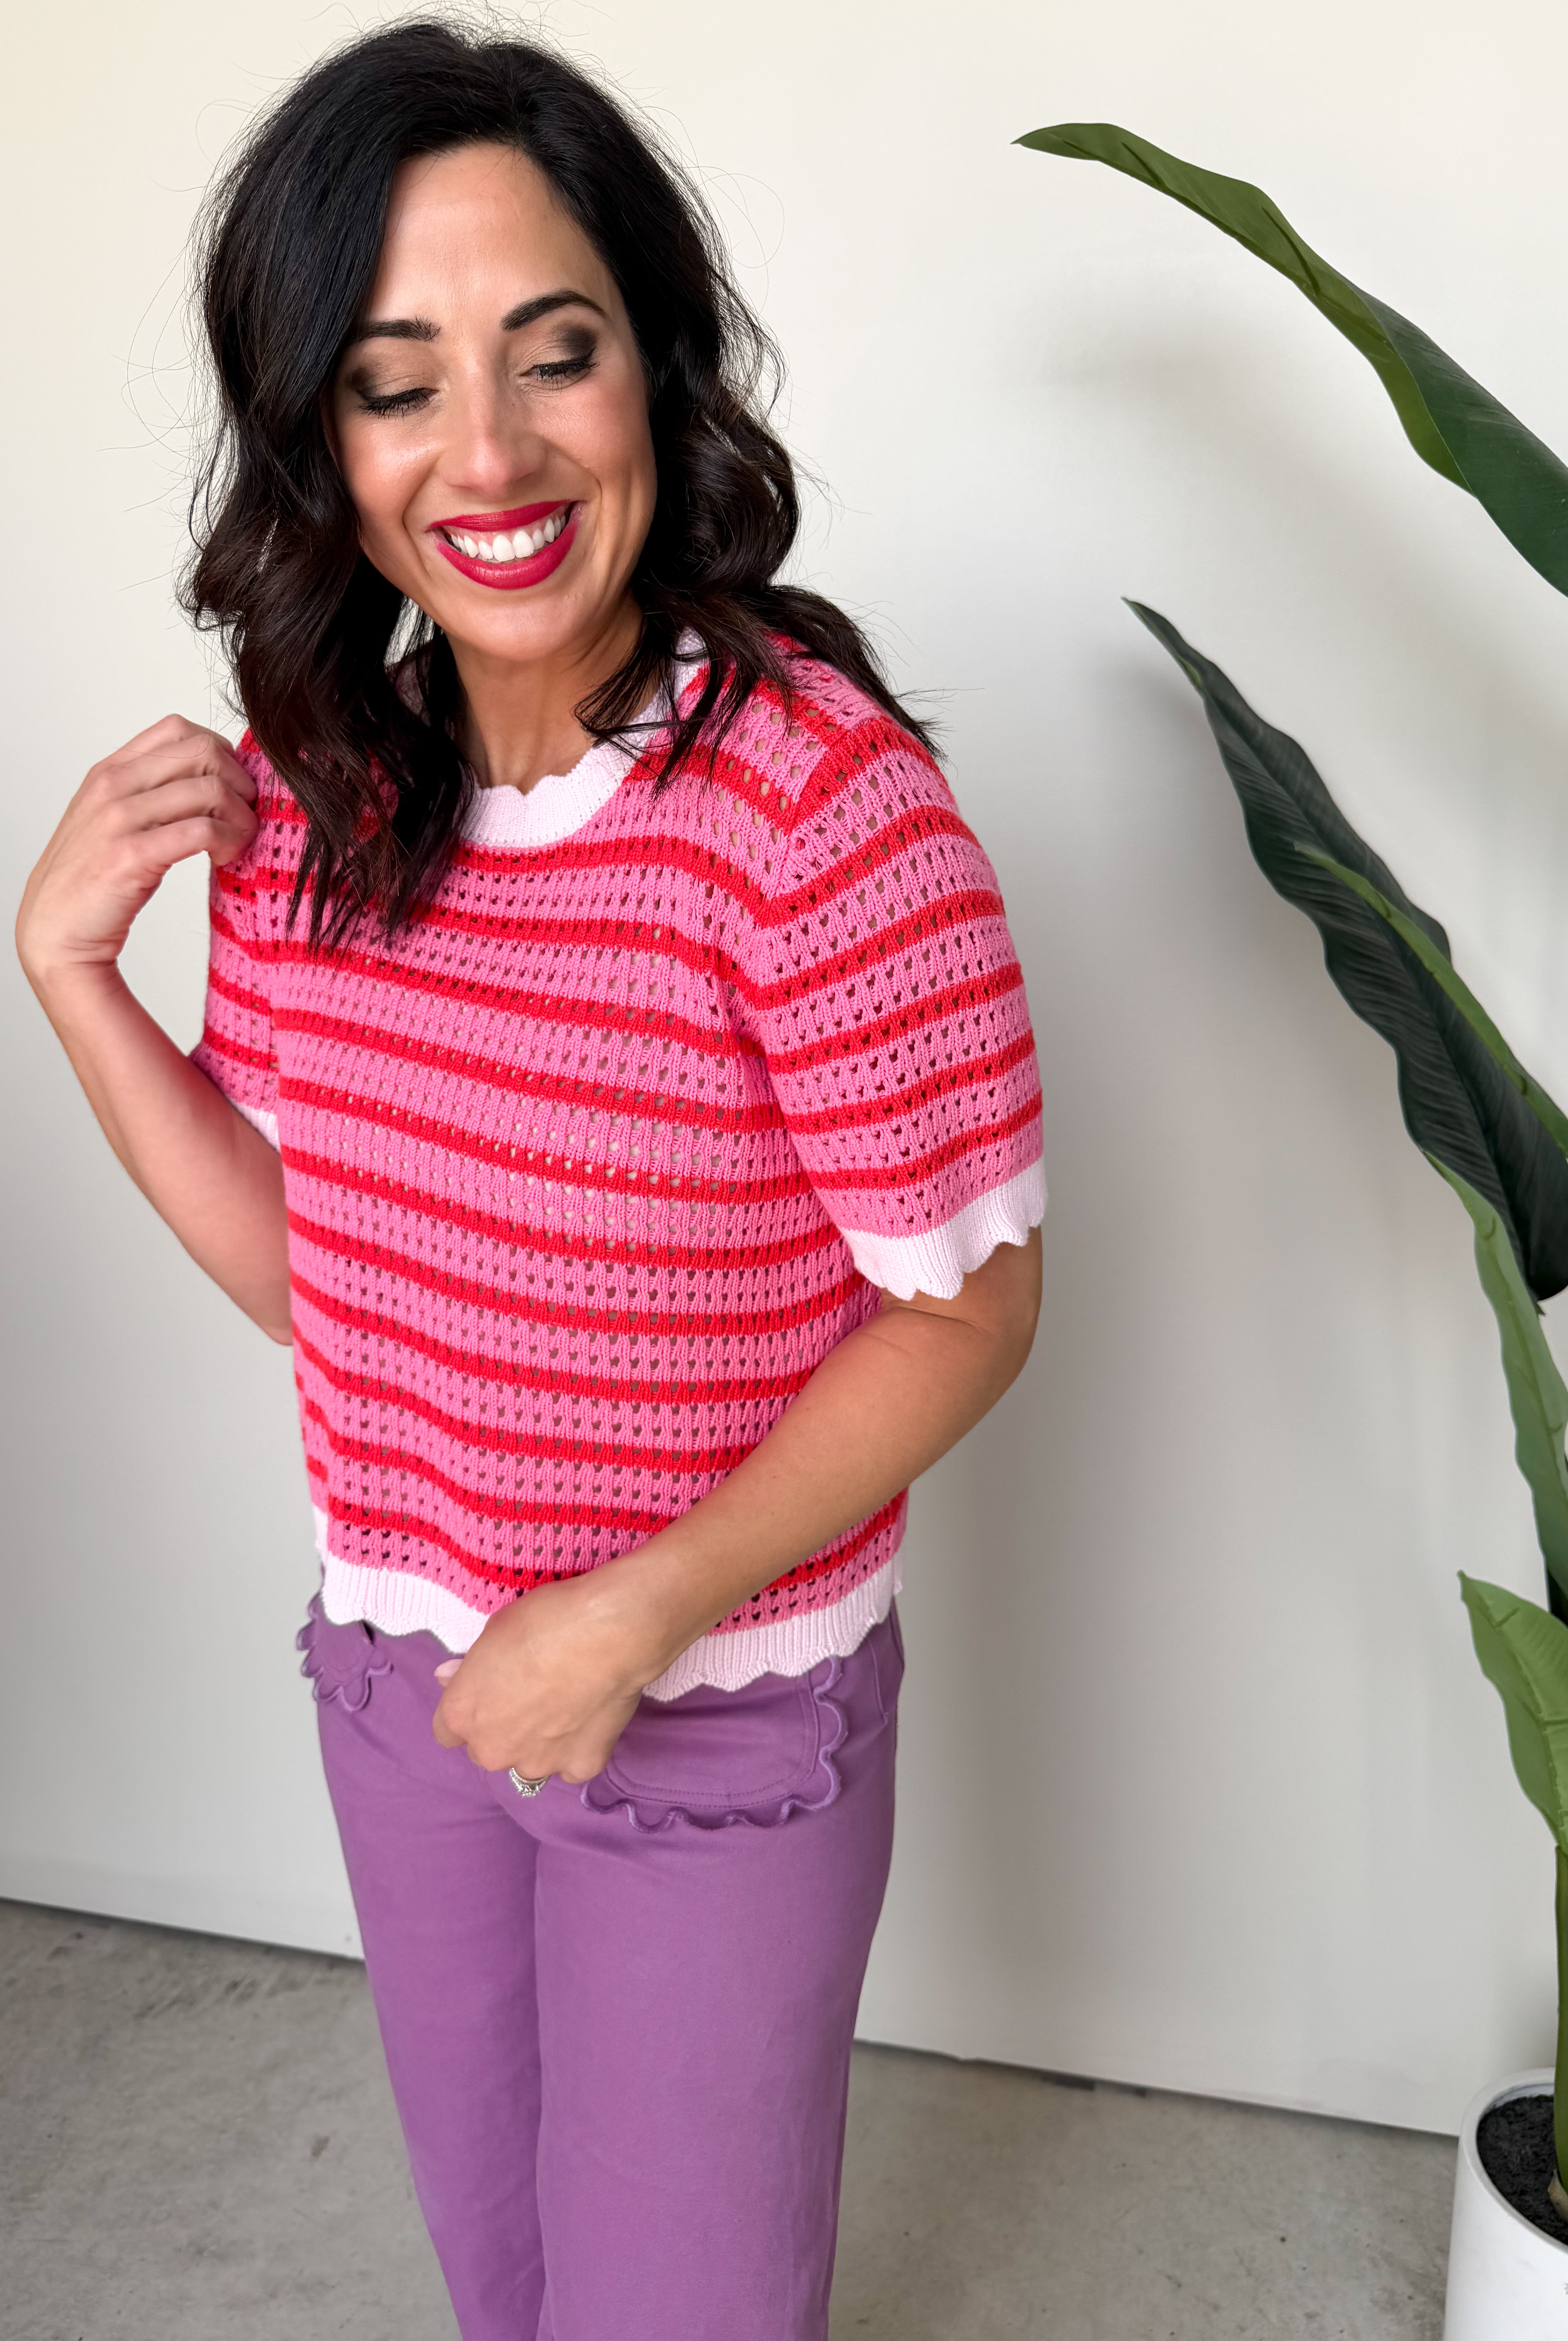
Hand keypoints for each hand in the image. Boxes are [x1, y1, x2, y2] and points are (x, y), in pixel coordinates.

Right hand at [17, 715, 257, 988]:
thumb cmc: (93, 877)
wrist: (56, 929)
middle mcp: (113, 785)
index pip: (179, 729)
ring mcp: (119, 818)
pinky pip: (202, 830)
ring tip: (238, 842)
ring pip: (210, 789)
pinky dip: (228, 841)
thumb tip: (213, 779)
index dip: (220, 753)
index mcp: (110, 770)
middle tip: (245, 815)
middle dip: (239, 783)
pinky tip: (225, 858)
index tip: (232, 788)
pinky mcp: (131, 855)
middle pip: (203, 752)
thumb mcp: (116, 819)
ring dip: (240, 817)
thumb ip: (152, 792)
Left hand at [431, 1572, 665, 1782]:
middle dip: (503, 1730)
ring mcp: (538, 1763)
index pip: (447, 1731)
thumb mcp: (493, 1631)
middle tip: (533, 1696)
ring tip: (567, 1707)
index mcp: (463, 1715)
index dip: (470, 1710)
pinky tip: (589, 1718)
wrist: (606, 1633)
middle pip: (488, 1750)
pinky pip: (571, 1765)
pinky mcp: (580, 1767)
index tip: (489, 1693)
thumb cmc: (543, 1621)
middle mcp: (494, 1750)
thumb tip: (448, 1679)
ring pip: (530, 1762)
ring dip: (540, 1743)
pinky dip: (578, 1748)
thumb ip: (470, 1668)